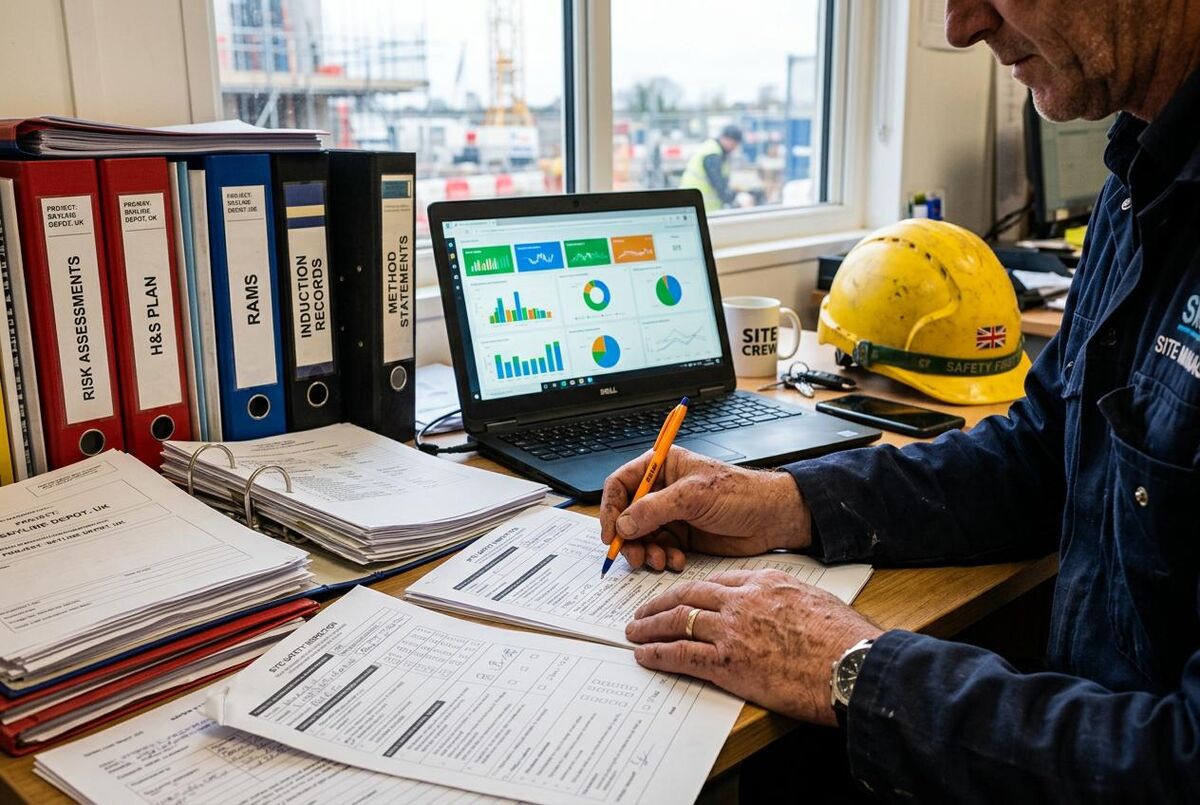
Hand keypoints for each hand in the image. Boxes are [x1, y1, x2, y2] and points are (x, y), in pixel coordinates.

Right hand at [599, 446, 811, 571]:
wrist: (772, 519)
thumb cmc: (741, 494)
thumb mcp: (694, 496)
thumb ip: (655, 509)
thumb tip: (623, 524)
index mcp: (662, 466)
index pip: (621, 484)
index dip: (610, 508)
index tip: (611, 534)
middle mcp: (662, 490)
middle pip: (626, 515)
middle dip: (628, 538)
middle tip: (635, 556)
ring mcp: (671, 514)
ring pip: (641, 536)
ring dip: (646, 552)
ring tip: (659, 561)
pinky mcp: (682, 535)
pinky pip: (659, 549)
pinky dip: (663, 558)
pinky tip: (677, 561)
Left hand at [625, 569, 882, 725]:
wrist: (852, 665)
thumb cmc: (845, 638)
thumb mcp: (815, 601)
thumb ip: (788, 600)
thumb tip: (782, 610)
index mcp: (765, 582)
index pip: (717, 580)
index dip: (692, 590)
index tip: (680, 596)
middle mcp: (743, 601)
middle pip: (688, 594)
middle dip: (660, 602)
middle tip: (643, 610)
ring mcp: (732, 631)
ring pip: (678, 621)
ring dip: (650, 626)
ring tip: (634, 632)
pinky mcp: (729, 663)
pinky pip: (682, 654)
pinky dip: (658, 653)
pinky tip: (644, 655)